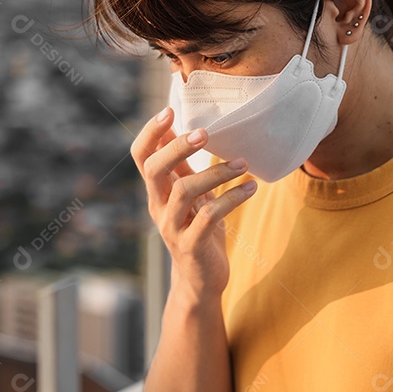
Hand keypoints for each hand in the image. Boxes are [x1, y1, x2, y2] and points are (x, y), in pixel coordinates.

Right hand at [130, 106, 257, 298]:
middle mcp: (158, 207)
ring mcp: (172, 228)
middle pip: (154, 170)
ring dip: (216, 173)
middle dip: (177, 148)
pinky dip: (233, 198)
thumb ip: (183, 168)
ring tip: (243, 164)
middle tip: (205, 133)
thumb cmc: (199, 230)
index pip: (141, 156)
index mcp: (156, 191)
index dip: (150, 133)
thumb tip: (182, 127)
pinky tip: (251, 188)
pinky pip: (210, 216)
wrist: (201, 281)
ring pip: (184, 191)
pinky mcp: (191, 246)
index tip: (170, 110)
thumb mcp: (190, 196)